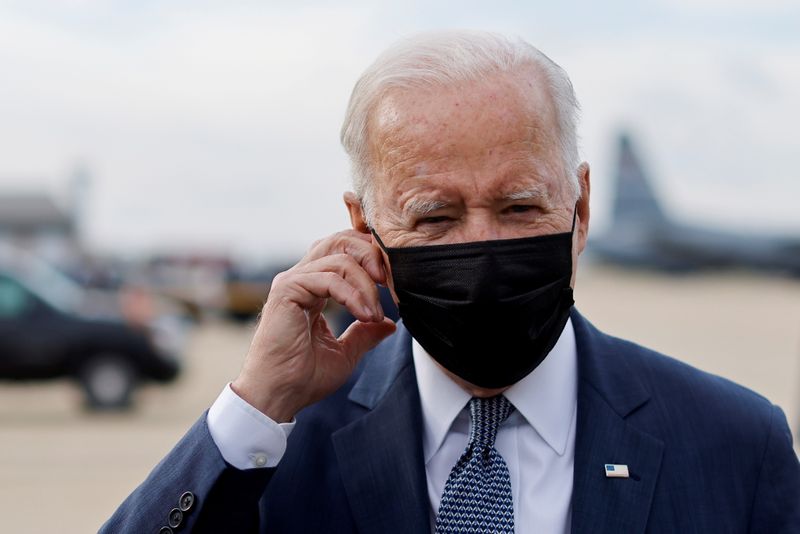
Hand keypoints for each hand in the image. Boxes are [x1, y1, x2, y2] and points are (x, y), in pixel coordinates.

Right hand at [231, 230, 395, 421]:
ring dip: (366, 284)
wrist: (278, 395)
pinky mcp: (287, 290)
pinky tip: (365, 316)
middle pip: (341, 241)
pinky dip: (353, 295)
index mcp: (313, 288)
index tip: (391, 285)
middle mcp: (301, 278)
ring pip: (339, 257)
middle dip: (371, 256)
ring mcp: (292, 281)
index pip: (344, 252)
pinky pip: (329, 278)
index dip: (371, 259)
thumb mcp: (345, 353)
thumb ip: (365, 333)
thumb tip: (390, 324)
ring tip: (374, 315)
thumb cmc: (303, 377)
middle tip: (389, 283)